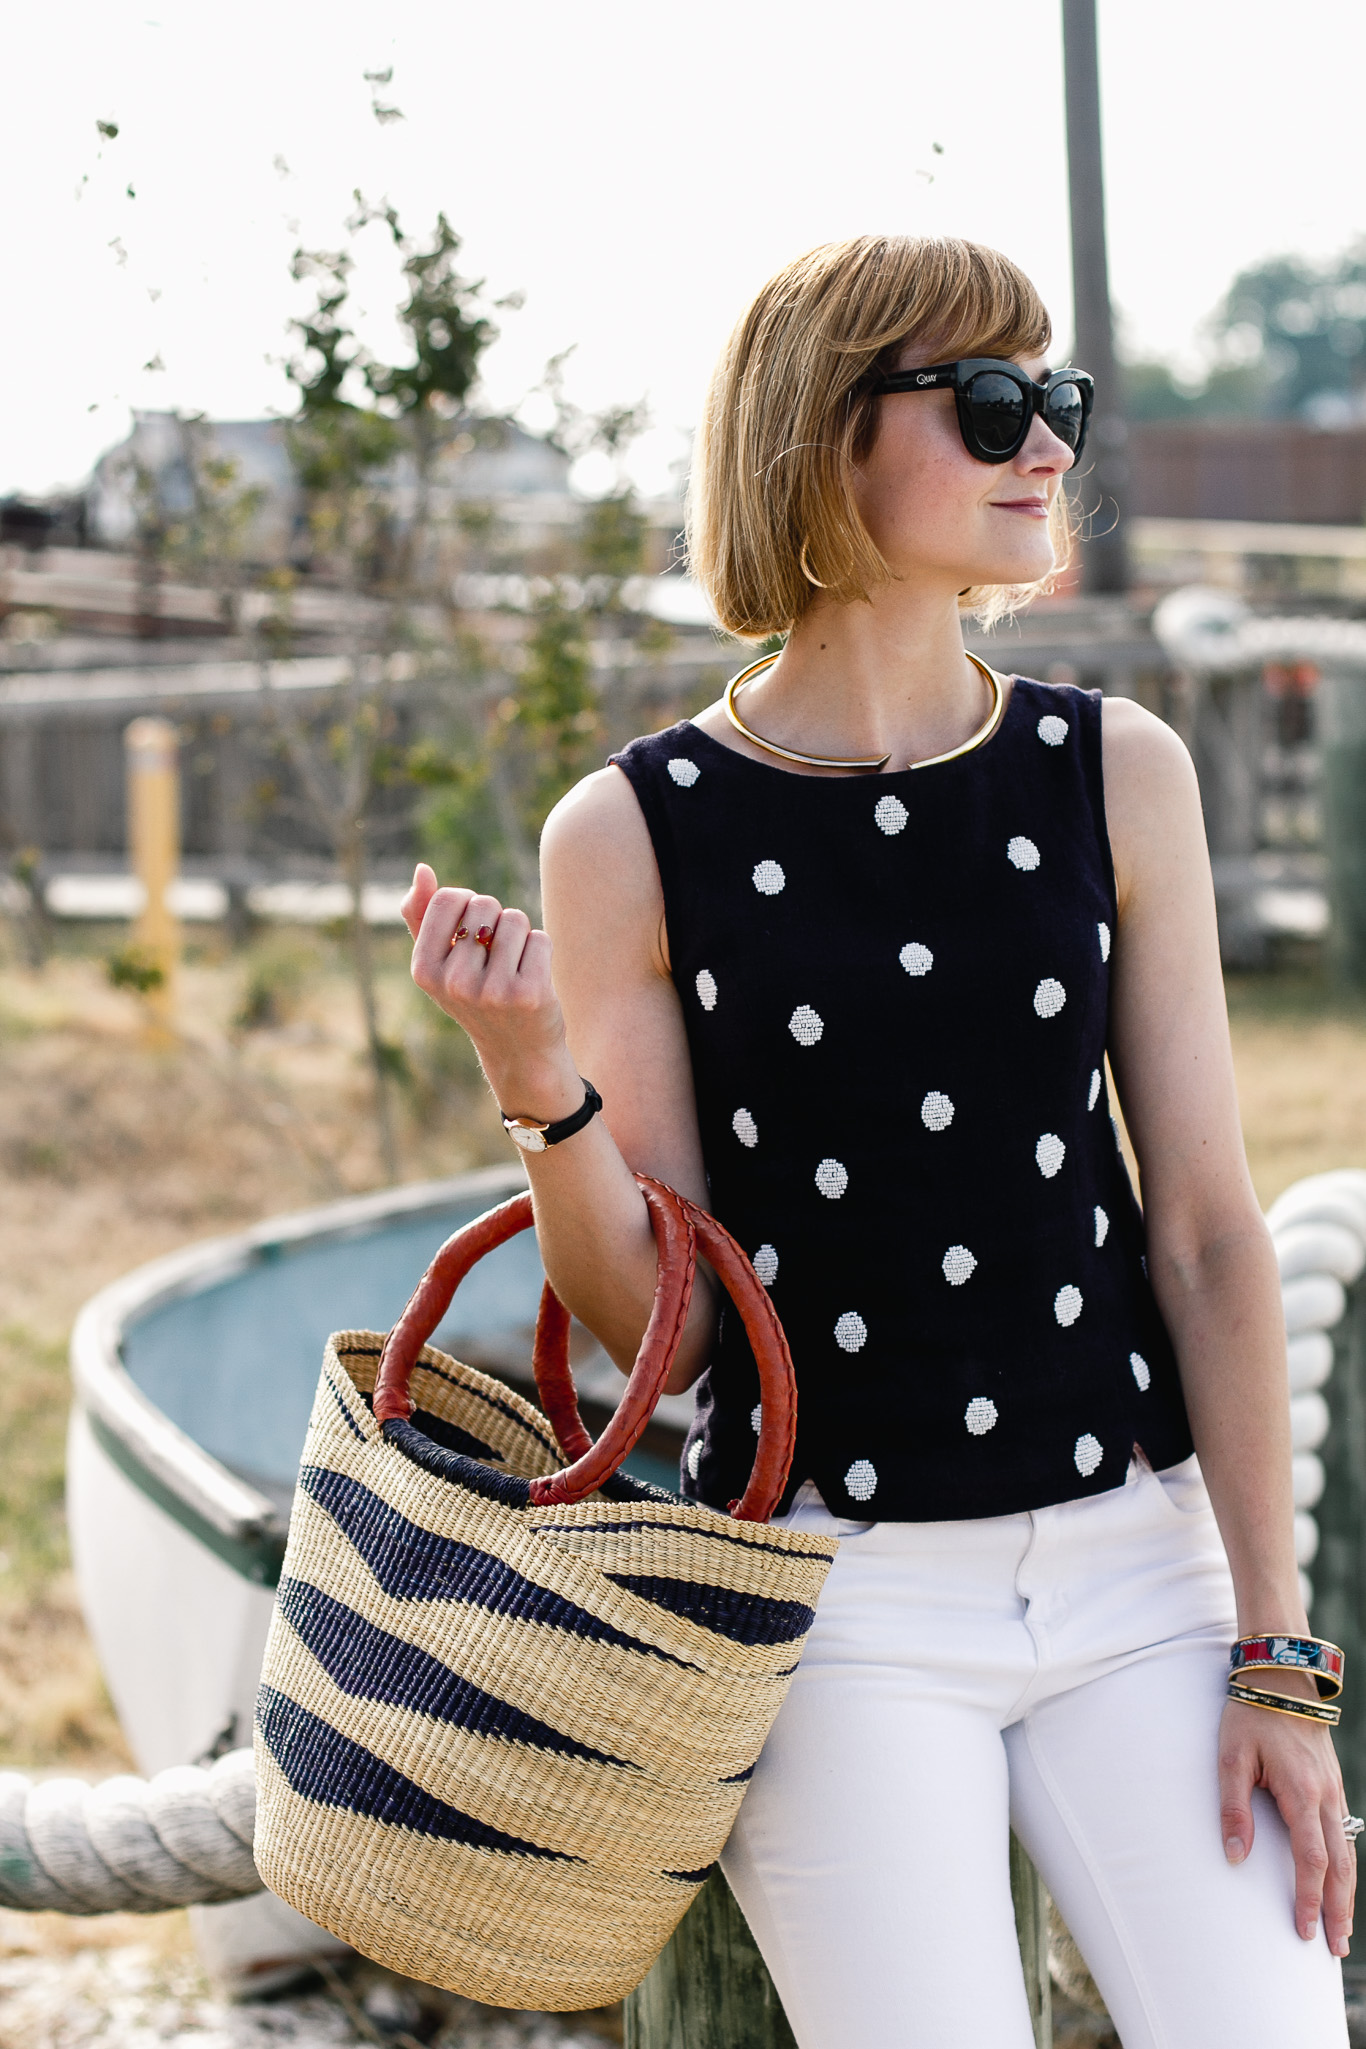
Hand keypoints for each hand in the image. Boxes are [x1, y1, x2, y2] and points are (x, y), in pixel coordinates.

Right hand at [401, 864, 581, 1117]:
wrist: (518, 1052)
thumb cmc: (477, 996)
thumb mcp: (442, 962)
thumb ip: (423, 915)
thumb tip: (422, 870)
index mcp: (423, 970)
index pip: (448, 898)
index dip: (467, 905)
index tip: (471, 935)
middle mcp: (454, 983)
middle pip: (484, 904)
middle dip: (495, 921)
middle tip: (495, 962)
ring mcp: (492, 991)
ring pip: (515, 919)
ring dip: (520, 937)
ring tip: (514, 970)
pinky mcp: (529, 994)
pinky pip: (540, 938)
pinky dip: (540, 951)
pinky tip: (532, 980)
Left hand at [1219, 1690, 1354, 1955]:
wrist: (1281, 1678)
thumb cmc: (1250, 1715)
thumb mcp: (1231, 1757)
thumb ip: (1233, 1808)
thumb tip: (1234, 1857)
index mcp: (1301, 1792)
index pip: (1311, 1859)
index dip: (1308, 1898)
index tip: (1304, 1931)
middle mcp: (1325, 1796)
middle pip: (1339, 1865)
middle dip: (1337, 1909)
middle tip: (1336, 1949)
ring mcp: (1334, 1790)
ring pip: (1347, 1852)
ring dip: (1345, 1893)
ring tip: (1342, 1930)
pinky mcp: (1333, 1785)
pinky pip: (1345, 1834)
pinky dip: (1346, 1866)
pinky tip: (1341, 1884)